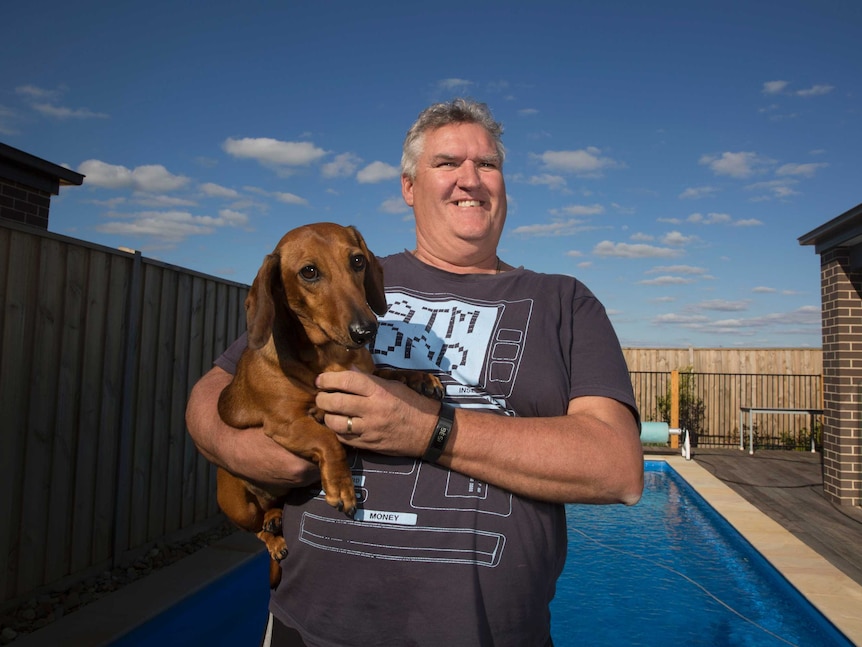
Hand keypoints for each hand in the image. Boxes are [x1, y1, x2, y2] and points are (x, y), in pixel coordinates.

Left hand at [315, 370, 440, 456]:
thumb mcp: (394, 386)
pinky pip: (344, 438)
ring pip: (335, 422)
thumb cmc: (413, 404)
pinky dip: (338, 431)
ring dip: (327, 416)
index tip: (320, 379)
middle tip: (321, 396)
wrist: (429, 432)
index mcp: (379, 390)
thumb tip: (348, 370)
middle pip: (335, 402)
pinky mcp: (369, 444)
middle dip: (322, 398)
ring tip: (329, 412)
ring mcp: (369, 429)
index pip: (347, 380)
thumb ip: (369, 379)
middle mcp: (372, 409)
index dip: (328, 379)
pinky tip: (340, 425)